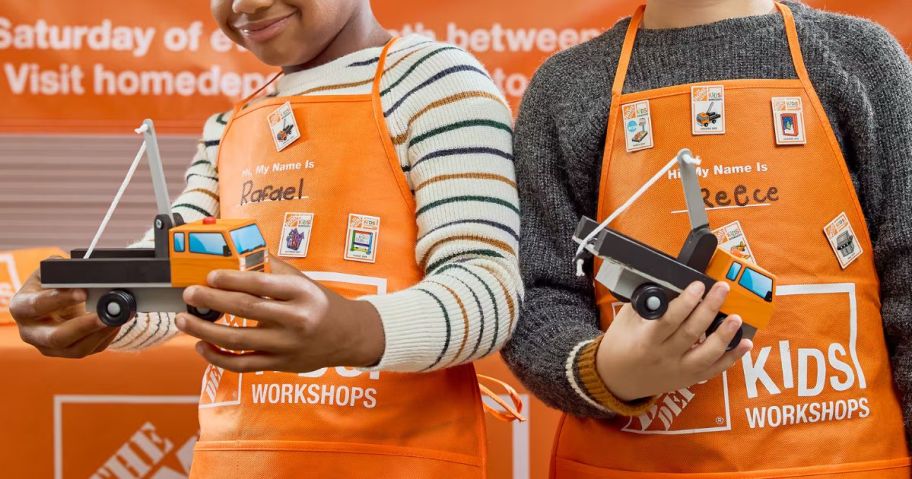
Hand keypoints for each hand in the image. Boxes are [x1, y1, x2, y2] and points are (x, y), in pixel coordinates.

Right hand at [9, 261, 117, 357]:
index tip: (84, 292)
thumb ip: (61, 273)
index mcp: (21, 308)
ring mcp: (49, 347)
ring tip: (118, 319)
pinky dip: (106, 336)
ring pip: (76, 349)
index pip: (38, 305)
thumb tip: (85, 276)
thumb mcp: (49, 273)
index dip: (61, 299)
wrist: (55, 301)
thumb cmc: (50, 285)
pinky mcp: (68, 353)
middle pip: (56, 337)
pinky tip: (116, 323)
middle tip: (105, 315)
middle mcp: (31, 332)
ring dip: (100, 334)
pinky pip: (90, 349)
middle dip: (83, 327)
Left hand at [175, 255, 385, 372]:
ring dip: (205, 331)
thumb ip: (273, 269)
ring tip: (184, 321)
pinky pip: (243, 365)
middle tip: (189, 294)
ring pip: (238, 340)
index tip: (209, 276)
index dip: (231, 279)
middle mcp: (296, 320)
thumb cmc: (322, 304)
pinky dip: (218, 358)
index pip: (260, 284)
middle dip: (211, 301)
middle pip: (245, 310)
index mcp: (302, 293)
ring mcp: (287, 346)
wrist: (350, 336)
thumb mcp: (305, 281)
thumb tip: (240, 254)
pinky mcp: (280, 365)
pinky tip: (202, 346)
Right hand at [596, 281, 751, 400]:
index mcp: (646, 340)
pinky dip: (732, 358)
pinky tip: (745, 344)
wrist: (616, 379)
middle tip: (722, 289)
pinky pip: (714, 370)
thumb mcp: (626, 320)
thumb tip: (671, 284)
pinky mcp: (689, 378)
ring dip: (724, 335)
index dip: (686, 302)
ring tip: (736, 317)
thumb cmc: (620, 344)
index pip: (670, 320)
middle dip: (710, 308)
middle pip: (692, 332)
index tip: (698, 285)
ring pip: (707, 354)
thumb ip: (649, 304)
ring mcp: (679, 370)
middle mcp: (664, 357)